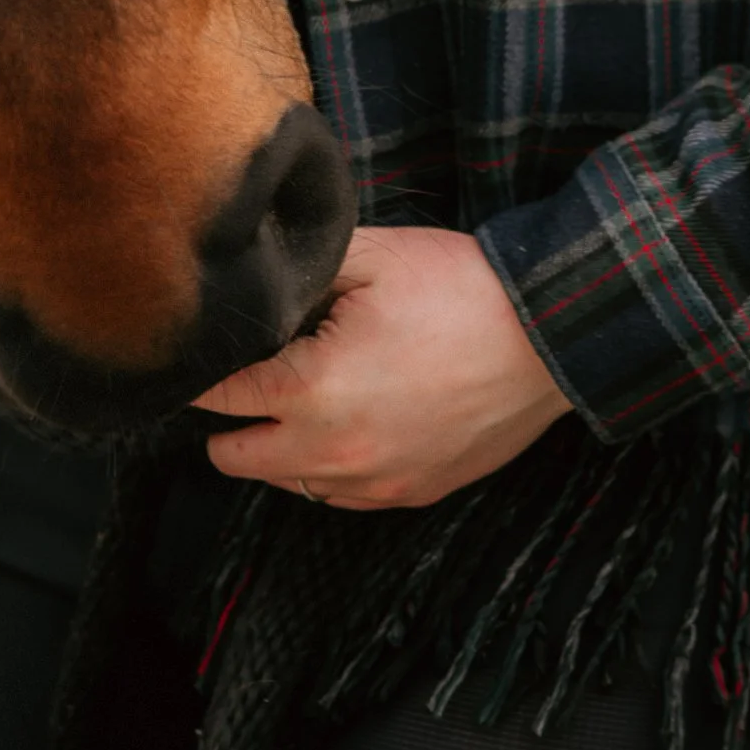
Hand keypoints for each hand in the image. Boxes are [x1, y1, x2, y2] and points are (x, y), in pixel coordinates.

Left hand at [196, 225, 570, 509]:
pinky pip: (339, 494)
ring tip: (299, 390)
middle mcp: (334, 454)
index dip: (201, 367)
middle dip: (229, 415)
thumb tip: (257, 285)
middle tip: (251, 367)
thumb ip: (302, 271)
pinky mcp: (411, 494)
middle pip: (234, 457)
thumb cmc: (459, 288)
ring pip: (285, 482)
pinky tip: (345, 417)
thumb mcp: (371, 255)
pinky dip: (326, 464)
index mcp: (312, 391)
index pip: (217, 395)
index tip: (203, 348)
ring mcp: (374, 482)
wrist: (548, 335)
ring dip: (277, 443)